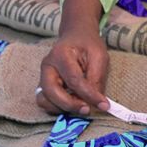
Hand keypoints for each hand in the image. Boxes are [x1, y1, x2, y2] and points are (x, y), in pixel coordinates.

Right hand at [39, 0, 107, 114]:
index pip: (74, 80)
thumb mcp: (99, 56)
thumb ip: (97, 78)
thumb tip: (97, 102)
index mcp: (61, 54)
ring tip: (81, 107)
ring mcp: (43, 76)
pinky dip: (57, 108)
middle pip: (51, 92)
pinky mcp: (44, 85)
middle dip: (70, 105)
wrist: (76, 36)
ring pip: (44, 100)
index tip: (104, 105)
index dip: (89, 95)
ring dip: (61, 108)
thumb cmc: (88, 45)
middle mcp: (47, 66)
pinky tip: (73, 104)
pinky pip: (45, 102)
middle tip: (87, 109)